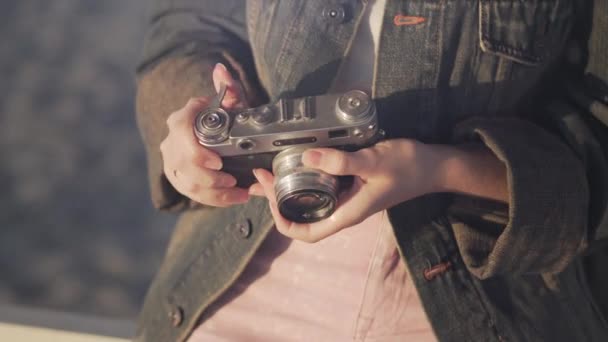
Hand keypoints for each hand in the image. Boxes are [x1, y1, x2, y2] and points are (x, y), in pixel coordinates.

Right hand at [160, 63, 249, 206]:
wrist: (212, 134)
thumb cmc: (224, 118)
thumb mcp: (231, 103)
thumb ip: (228, 88)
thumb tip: (221, 71)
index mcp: (181, 120)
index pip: (181, 132)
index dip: (197, 151)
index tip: (217, 162)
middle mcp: (171, 141)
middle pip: (184, 164)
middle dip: (209, 178)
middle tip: (232, 181)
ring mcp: (172, 161)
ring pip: (188, 183)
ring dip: (214, 193)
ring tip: (238, 194)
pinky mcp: (176, 177)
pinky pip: (191, 194)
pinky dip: (213, 199)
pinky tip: (233, 198)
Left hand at [250, 139, 443, 241]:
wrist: (434, 165)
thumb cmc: (408, 167)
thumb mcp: (374, 162)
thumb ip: (341, 161)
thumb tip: (306, 157)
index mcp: (347, 213)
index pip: (307, 233)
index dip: (283, 222)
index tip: (270, 200)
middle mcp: (344, 210)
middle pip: (302, 216)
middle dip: (277, 200)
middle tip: (262, 174)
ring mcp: (347, 198)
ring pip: (309, 201)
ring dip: (287, 189)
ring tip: (268, 171)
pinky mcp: (351, 185)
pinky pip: (320, 187)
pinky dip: (304, 178)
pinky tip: (297, 163)